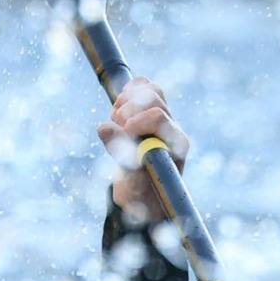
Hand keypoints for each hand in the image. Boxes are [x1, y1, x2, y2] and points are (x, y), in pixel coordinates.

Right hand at [96, 77, 189, 223]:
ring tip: (116, 121)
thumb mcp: (129, 187)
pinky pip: (142, 86)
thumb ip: (121, 160)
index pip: (158, 116)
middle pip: (153, 97)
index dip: (135, 122)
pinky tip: (119, 109)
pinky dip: (127, 92)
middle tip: (117, 127)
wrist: (141, 194)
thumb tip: (103, 127)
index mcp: (176, 145)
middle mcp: (173, 128)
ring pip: (149, 89)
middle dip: (127, 110)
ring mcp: (163, 117)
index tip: (123, 134)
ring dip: (125, 101)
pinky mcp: (150, 110)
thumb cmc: (139, 195)